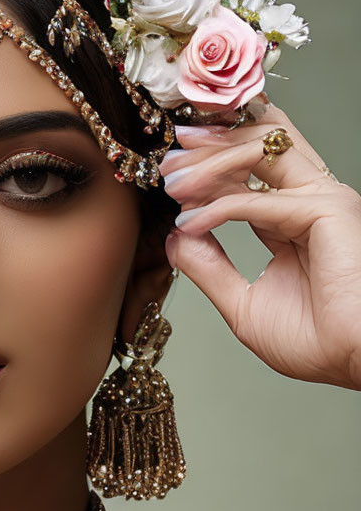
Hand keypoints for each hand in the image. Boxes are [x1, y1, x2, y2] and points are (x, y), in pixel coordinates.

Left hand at [159, 101, 360, 390]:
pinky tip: (190, 223)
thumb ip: (210, 268)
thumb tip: (176, 238)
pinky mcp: (325, 211)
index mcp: (294, 223)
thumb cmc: (313, 342)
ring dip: (211, 163)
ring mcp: (320, 201)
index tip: (170, 179)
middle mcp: (310, 203)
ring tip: (172, 177)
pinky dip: (219, 208)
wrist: (348, 360)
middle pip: (257, 153)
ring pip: (261, 157)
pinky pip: (258, 201)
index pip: (249, 180)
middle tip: (168, 159)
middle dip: (208, 150)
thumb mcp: (242, 304)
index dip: (208, 174)